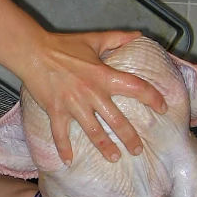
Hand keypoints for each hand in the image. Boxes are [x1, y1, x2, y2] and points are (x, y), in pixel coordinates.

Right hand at [21, 29, 166, 164]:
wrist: (33, 52)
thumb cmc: (63, 45)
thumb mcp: (93, 39)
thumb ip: (117, 38)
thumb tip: (139, 36)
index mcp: (103, 75)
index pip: (135, 87)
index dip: (152, 97)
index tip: (163, 108)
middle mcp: (92, 93)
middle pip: (116, 119)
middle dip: (129, 137)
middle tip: (138, 150)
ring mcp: (73, 104)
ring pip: (93, 131)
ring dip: (105, 146)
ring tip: (115, 158)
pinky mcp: (56, 111)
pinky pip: (60, 134)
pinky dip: (63, 148)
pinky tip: (69, 161)